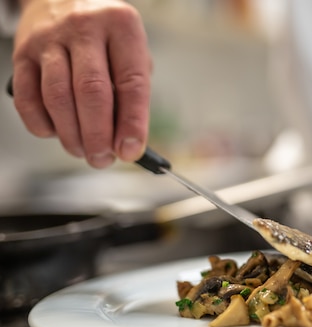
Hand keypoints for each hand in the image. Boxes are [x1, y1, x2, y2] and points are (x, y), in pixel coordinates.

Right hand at [12, 0, 151, 167]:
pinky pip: (28, 97)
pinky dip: (41, 124)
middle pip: (91, 92)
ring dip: (71, 135)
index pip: (131, 82)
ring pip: (58, 97)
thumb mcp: (130, 52)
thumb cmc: (105, 36)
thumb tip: (127, 141)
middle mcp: (85, 28)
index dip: (132, 123)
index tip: (131, 151)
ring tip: (83, 152)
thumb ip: (132, 92)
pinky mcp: (22, 52)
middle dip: (98, 135)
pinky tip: (55, 133)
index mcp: (121, 26)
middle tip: (103, 159)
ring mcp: (50, 39)